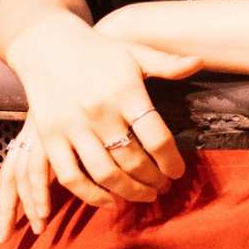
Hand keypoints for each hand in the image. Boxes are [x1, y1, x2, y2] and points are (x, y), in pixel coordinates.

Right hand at [0, 16, 197, 239]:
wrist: (49, 47)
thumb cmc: (101, 52)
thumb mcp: (136, 52)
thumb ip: (168, 64)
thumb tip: (199, 62)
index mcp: (125, 92)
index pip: (156, 136)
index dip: (171, 160)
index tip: (179, 172)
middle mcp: (99, 112)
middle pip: (132, 160)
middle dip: (153, 180)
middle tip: (164, 187)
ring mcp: (71, 127)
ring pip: (104, 173)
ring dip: (129, 191)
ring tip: (145, 195)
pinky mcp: (49, 138)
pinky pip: (70, 176)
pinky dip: (91, 195)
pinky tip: (110, 201)